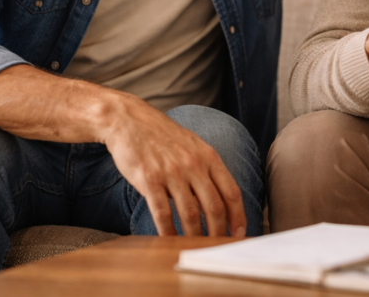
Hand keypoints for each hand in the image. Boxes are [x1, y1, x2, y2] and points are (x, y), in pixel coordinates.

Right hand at [101, 95, 246, 237]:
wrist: (129, 121)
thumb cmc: (163, 136)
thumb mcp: (193, 145)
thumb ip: (207, 168)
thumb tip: (220, 198)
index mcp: (208, 156)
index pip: (231, 191)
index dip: (238, 215)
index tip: (239, 232)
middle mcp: (193, 165)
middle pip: (214, 206)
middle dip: (218, 231)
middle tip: (217, 246)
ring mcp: (172, 172)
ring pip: (190, 213)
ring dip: (195, 235)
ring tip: (196, 247)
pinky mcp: (149, 180)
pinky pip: (162, 213)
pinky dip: (168, 232)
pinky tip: (170, 241)